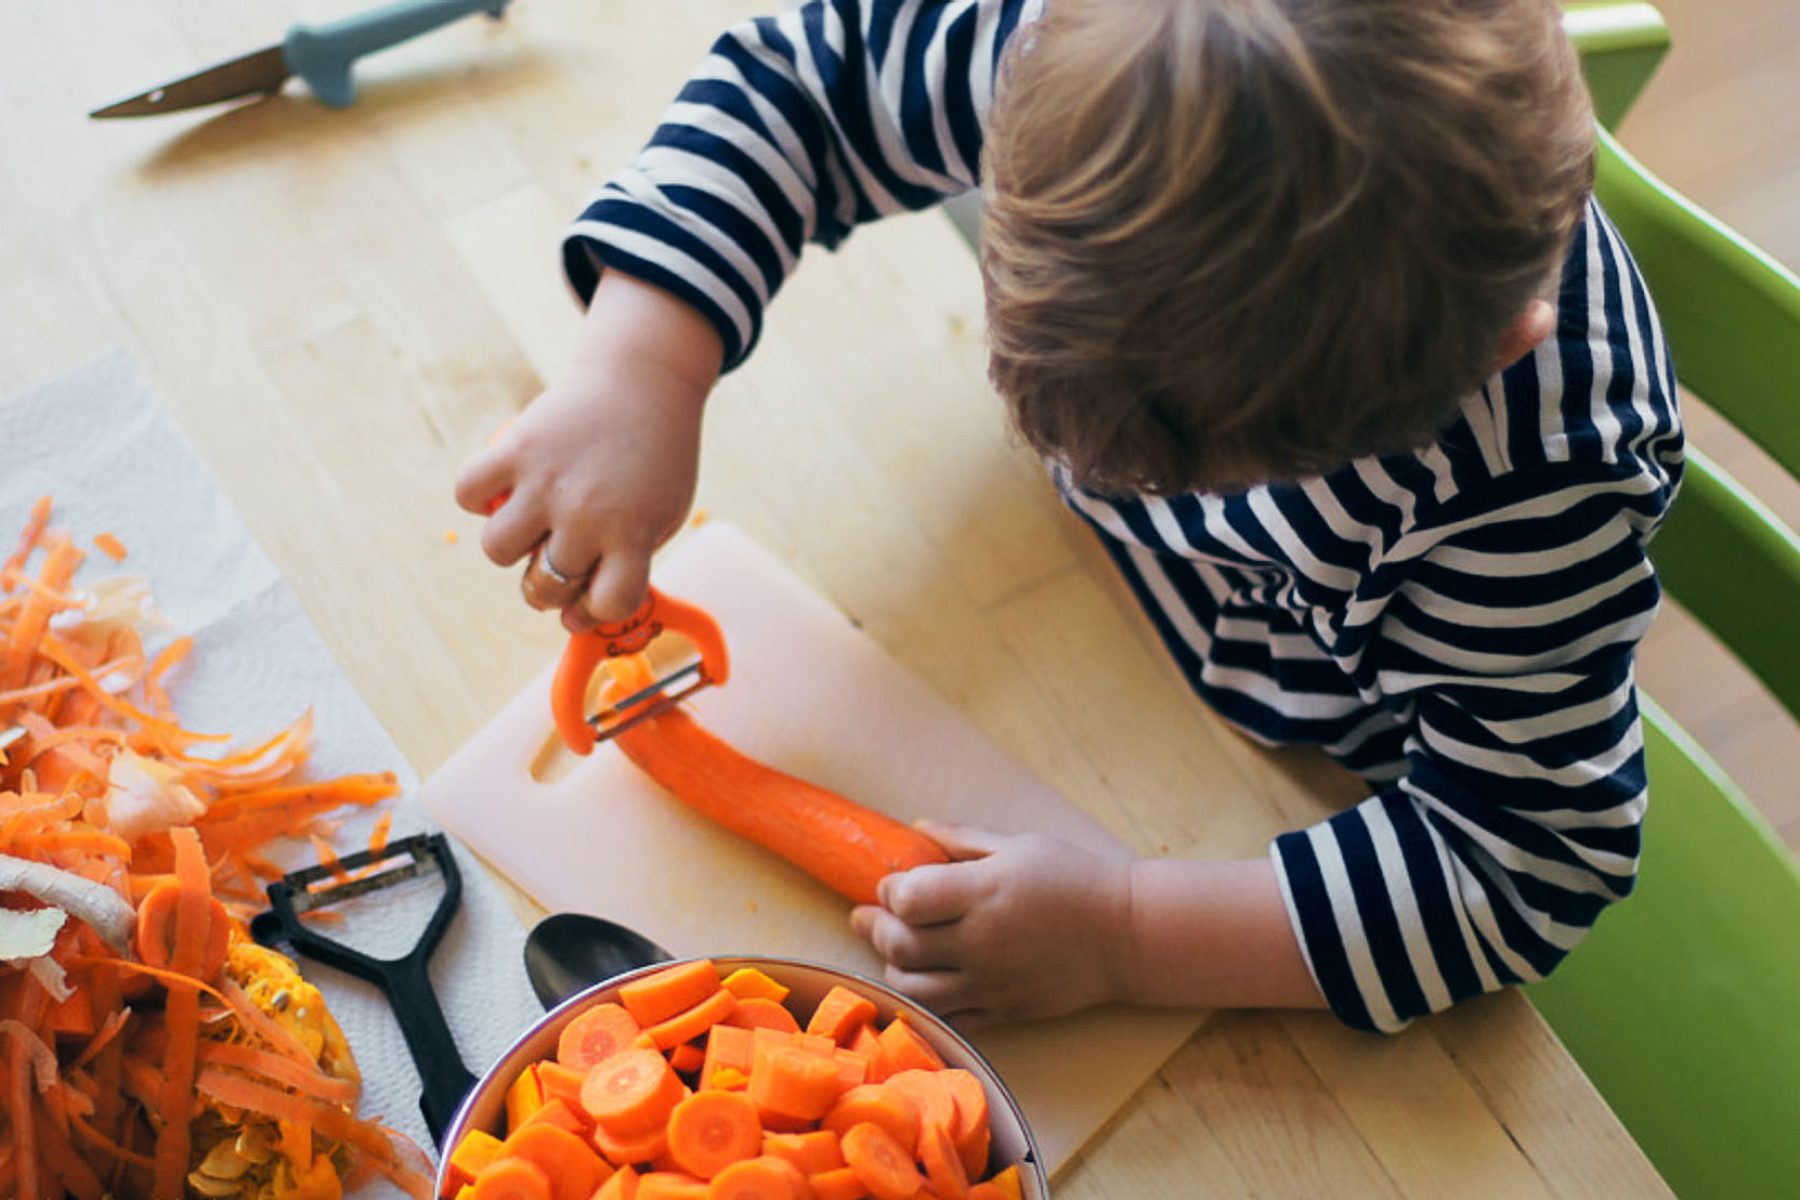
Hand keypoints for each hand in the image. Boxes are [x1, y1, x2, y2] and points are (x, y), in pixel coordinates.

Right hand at [455, 274, 722, 630]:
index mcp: (634, 533)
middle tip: (556, 559)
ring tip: (531, 521)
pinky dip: (478, 495)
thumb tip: (570, 615)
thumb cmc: (655, 456)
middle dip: (547, 586)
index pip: (607, 604)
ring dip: (511, 546)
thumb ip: (627, 562)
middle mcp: (587, 513)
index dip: (594, 610)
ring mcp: (547, 481)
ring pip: (498, 550)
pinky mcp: (516, 448)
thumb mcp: (664, 513)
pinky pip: (469, 493)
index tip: (590, 598)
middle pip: (545, 586)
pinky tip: (505, 487)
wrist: (644, 381)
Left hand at [849, 821, 1133, 1026]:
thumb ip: (962, 839)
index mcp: (986, 891)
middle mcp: (984, 940)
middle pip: (902, 946)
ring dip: (893, 970)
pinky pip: (950, 1017)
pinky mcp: (1004, 1010)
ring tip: (894, 952)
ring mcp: (992, 981)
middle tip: (869, 917)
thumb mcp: (1019, 845)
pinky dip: (927, 1003)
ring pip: (916, 990)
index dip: (890, 891)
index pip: (909, 899)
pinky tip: (925, 981)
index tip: (892, 884)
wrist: (1126, 934)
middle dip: (875, 930)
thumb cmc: (1073, 878)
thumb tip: (915, 828)